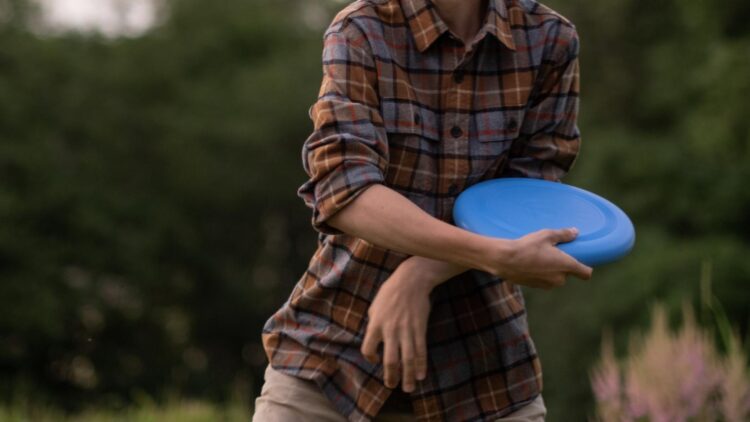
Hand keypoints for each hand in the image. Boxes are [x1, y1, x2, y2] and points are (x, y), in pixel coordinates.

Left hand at [360, 262, 433, 392]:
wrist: (411, 280)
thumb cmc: (390, 292)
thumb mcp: (375, 306)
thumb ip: (373, 324)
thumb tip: (374, 341)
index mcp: (375, 324)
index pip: (368, 349)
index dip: (370, 358)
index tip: (375, 360)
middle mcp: (390, 330)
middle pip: (390, 360)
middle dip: (391, 376)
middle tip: (392, 386)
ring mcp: (406, 330)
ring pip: (408, 359)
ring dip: (408, 376)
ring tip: (408, 388)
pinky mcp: (420, 329)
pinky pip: (421, 350)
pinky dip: (422, 364)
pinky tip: (421, 375)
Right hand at [484, 227, 592, 288]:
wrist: (504, 260)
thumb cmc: (527, 246)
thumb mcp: (546, 235)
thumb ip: (563, 234)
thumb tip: (575, 232)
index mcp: (566, 265)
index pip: (586, 273)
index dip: (586, 268)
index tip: (582, 261)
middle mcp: (559, 279)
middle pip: (568, 274)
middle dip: (562, 266)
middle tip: (553, 253)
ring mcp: (547, 285)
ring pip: (555, 277)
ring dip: (551, 270)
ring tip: (539, 257)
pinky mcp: (535, 286)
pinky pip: (543, 280)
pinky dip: (540, 274)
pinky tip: (530, 263)